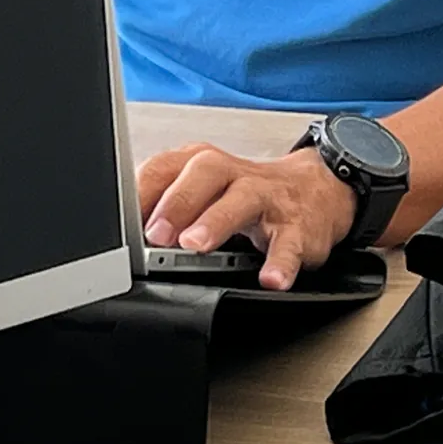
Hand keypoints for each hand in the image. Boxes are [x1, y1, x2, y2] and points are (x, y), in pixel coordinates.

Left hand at [137, 141, 357, 290]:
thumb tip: (126, 241)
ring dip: (217, 221)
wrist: (318, 190)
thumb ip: (168, 209)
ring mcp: (267, 198)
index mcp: (203, 164)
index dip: (142, 195)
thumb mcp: (206, 192)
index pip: (165, 168)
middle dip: (177, 202)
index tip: (124, 225)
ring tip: (196, 245)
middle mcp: (234, 175)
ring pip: (243, 200)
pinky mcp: (297, 227)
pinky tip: (270, 278)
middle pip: (204, 173)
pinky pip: (289, 244)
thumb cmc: (250, 194)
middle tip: (156, 234)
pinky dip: (280, 262)